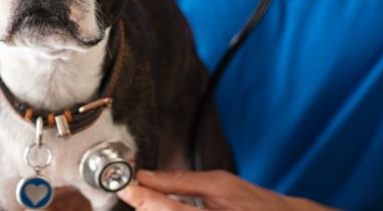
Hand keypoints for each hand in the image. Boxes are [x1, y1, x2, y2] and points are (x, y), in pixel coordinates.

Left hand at [117, 170, 331, 210]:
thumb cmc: (256, 204)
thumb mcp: (220, 184)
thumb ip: (181, 181)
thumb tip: (147, 175)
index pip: (163, 208)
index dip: (140, 196)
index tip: (125, 186)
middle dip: (146, 206)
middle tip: (139, 191)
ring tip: (154, 200)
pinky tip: (169, 208)